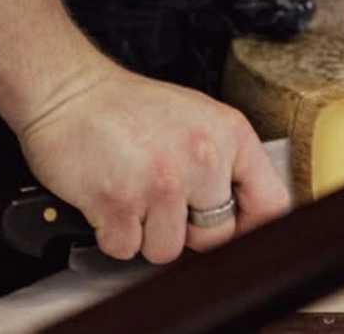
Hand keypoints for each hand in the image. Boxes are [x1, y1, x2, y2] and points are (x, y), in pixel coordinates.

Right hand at [16, 56, 290, 262]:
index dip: (251, 224)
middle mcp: (203, 155)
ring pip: (168, 250)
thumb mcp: (198, 119)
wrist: (72, 92)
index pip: (271, 201)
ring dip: (146, 232)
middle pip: (217, 235)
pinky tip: (110, 196)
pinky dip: (113, 233)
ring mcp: (163, 180)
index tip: (234, 227)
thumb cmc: (131, 108)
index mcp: (229, 133)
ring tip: (134, 190)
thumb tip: (246, 214)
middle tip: (163, 194)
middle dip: (188, 227)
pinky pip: (126, 250)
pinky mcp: (121, 201)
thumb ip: (227, 161)